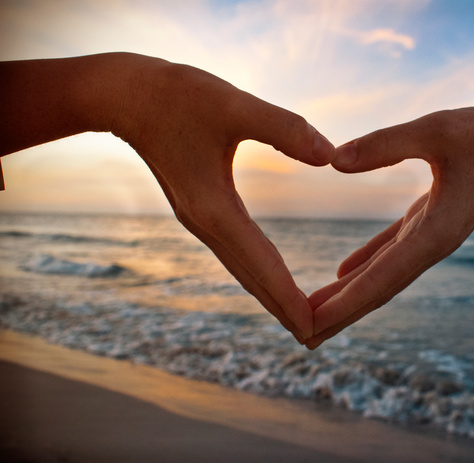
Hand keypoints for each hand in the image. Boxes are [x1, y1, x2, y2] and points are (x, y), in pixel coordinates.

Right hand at [109, 54, 334, 342]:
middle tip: (317, 338)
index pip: (262, 264)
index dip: (289, 299)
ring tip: (300, 318)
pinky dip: (258, 271)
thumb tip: (330, 156)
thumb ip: (284, 129)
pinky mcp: (200, 209)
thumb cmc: (175, 95)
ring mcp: (200, 220)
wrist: (123, 95)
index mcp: (215, 208)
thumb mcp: (233, 104)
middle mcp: (206, 224)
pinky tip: (270, 275)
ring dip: (271, 294)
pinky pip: (236, 251)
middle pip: (252, 279)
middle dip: (283, 309)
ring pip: (243, 269)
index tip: (315, 329)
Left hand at [306, 104, 473, 348]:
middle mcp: (433, 243)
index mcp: (437, 232)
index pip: (383, 277)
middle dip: (342, 315)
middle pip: (380, 288)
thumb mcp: (436, 130)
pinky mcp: (430, 220)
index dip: (345, 303)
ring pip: (383, 273)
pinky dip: (365, 265)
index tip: (311, 325)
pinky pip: (390, 250)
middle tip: (303, 339)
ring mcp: (431, 234)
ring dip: (350, 295)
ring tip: (315, 315)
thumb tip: (334, 161)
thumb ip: (386, 144)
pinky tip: (342, 275)